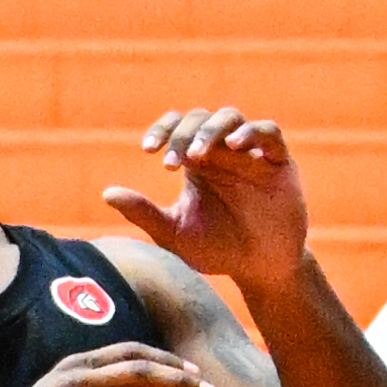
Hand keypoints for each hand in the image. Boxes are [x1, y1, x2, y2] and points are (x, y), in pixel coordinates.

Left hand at [107, 107, 311, 297]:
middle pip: (200, 118)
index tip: (147, 150)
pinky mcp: (279, 163)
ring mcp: (252, 154)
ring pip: (231, 117)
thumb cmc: (217, 249)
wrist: (259, 270)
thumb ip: (144, 213)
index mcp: (197, 161)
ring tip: (198, 154)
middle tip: (172, 161)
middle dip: (184, 134)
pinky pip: (269, 133)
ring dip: (212, 129)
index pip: (177, 126)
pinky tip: (234, 145)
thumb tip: (106, 193)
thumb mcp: (175, 233)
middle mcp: (223, 151)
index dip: (162, 130)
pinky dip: (252, 132)